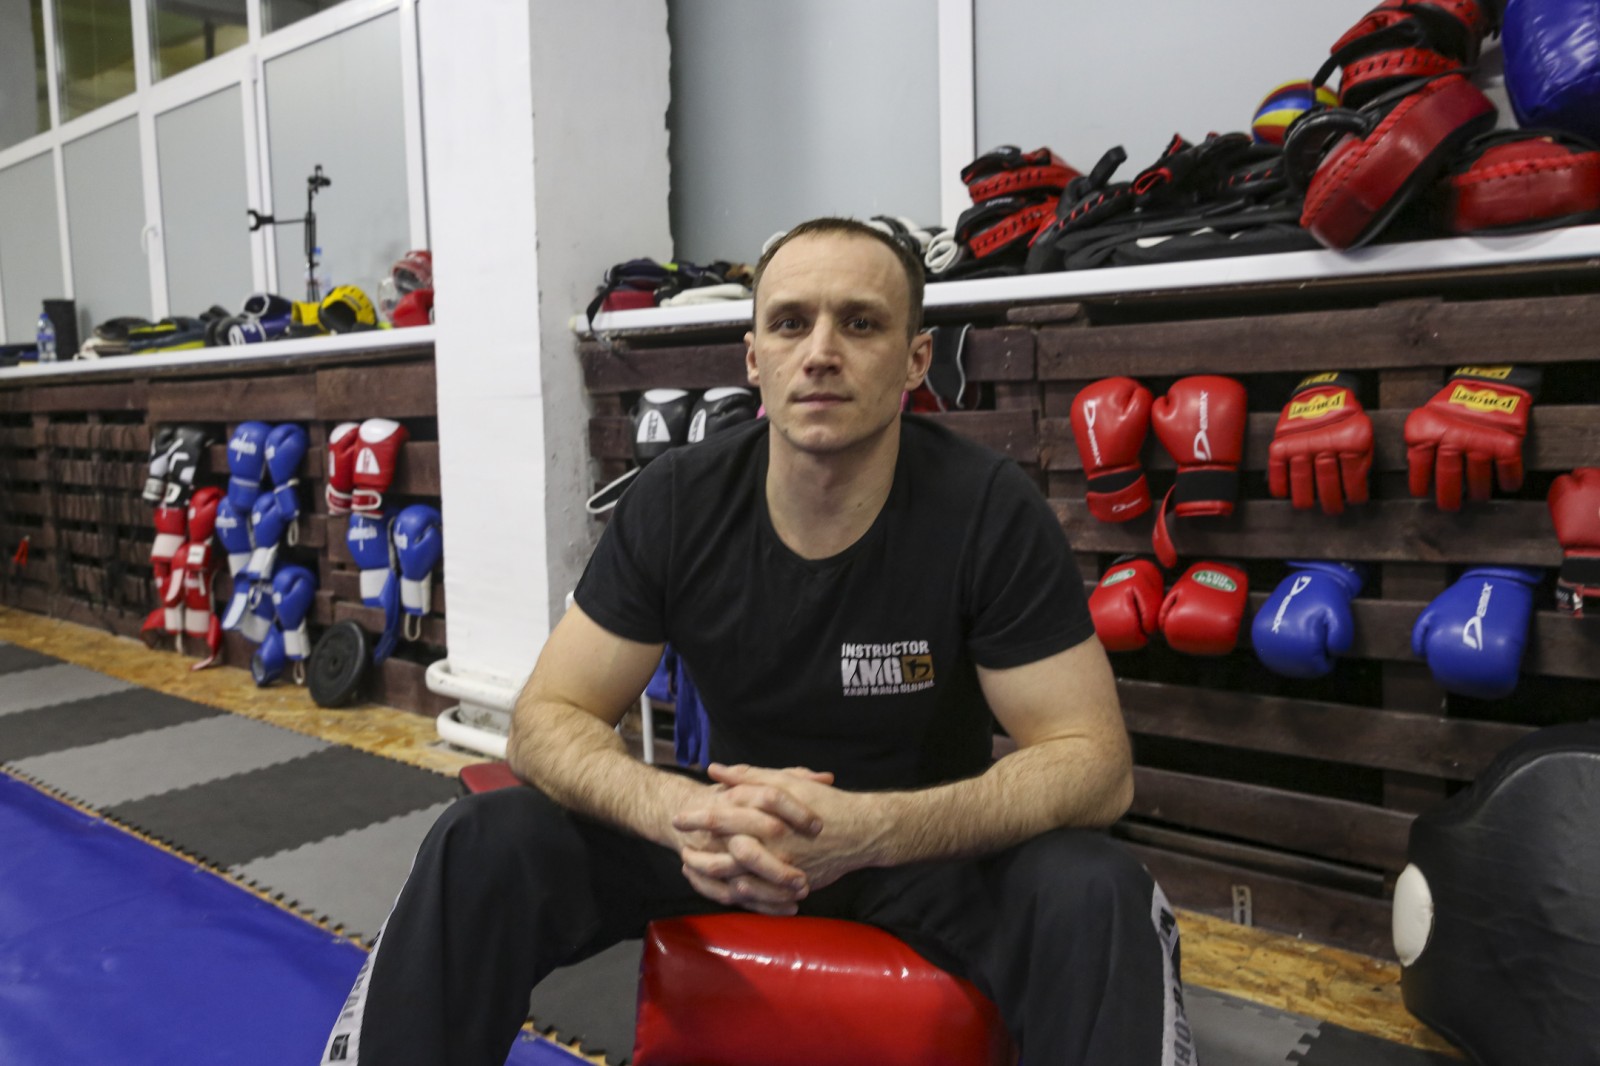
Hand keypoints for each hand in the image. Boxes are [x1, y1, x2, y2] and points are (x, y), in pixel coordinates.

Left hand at [677, 763, 888, 899]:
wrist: (861, 833)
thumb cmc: (824, 802)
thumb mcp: (786, 783)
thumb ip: (748, 777)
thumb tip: (715, 770)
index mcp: (766, 818)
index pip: (720, 818)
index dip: (695, 817)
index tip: (678, 817)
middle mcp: (770, 847)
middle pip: (721, 854)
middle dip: (697, 852)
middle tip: (681, 848)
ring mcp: (780, 871)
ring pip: (735, 879)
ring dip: (711, 875)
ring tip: (694, 868)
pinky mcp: (791, 887)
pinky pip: (758, 897)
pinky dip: (736, 893)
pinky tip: (725, 885)